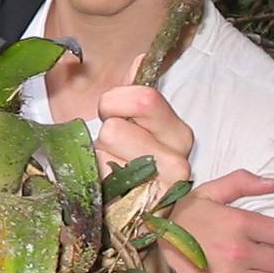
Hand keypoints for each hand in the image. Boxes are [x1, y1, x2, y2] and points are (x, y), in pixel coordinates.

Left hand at [95, 57, 192, 196]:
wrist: (126, 215)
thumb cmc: (125, 161)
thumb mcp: (132, 123)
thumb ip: (135, 91)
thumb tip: (142, 57)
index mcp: (177, 132)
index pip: (143, 97)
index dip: (114, 102)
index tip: (112, 115)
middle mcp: (178, 160)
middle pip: (115, 127)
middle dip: (103, 133)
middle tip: (111, 148)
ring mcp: (161, 188)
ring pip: (103, 151)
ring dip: (98, 158)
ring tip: (110, 171)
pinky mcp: (141, 210)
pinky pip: (98, 178)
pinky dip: (95, 180)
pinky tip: (108, 189)